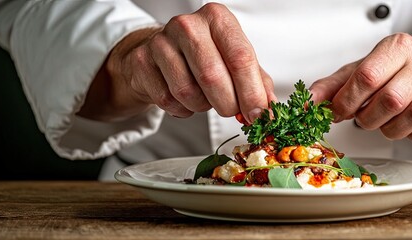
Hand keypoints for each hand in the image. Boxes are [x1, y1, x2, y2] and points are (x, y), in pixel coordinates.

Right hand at [81, 3, 275, 122]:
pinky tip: (184, 99)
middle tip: (232, 111)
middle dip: (228, 104)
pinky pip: (167, 100)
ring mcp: (160, 41)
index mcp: (218, 19)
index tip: (259, 115)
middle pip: (213, 76)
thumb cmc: (203, 57)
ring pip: (188, 91)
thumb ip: (256, 84)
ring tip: (204, 98)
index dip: (252, 93)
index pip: (241, 58)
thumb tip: (270, 112)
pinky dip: (182, 109)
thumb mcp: (234, 62)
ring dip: (202, 106)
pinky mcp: (141, 61)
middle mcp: (188, 25)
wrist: (157, 54)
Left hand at [310, 32, 411, 142]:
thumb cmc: (393, 69)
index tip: (339, 112)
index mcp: (398, 47)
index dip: (348, 101)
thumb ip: (331, 87)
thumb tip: (307, 105)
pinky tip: (405, 124)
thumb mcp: (359, 70)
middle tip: (364, 117)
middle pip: (391, 100)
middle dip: (369, 118)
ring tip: (384, 121)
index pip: (367, 77)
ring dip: (390, 128)